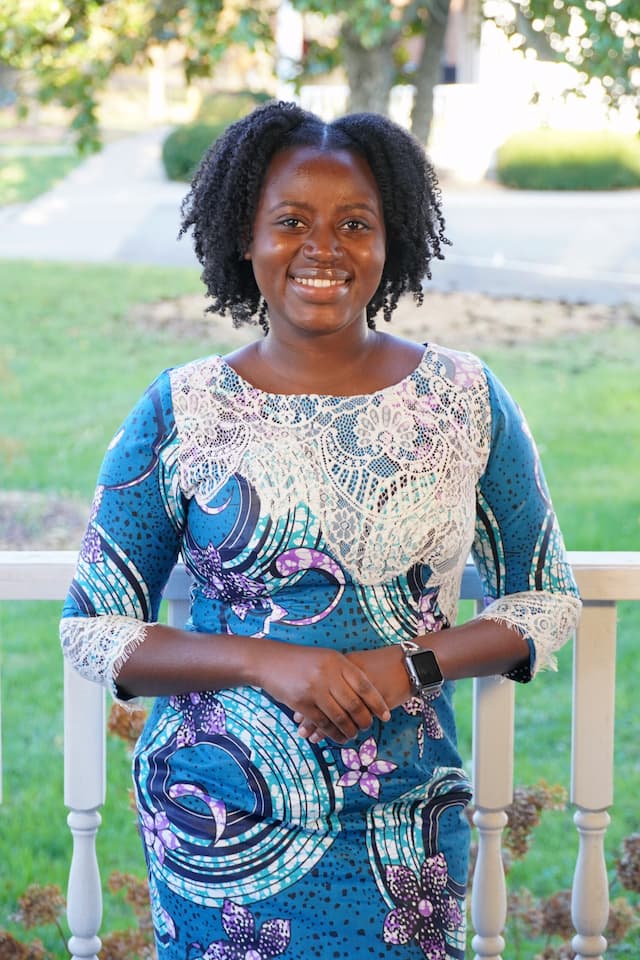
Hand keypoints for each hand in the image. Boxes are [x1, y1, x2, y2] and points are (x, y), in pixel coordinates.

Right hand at [257, 642, 390, 743]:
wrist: (271, 661)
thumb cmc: (303, 660)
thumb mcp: (327, 657)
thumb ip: (346, 672)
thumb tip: (366, 694)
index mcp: (338, 661)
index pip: (365, 686)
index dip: (377, 703)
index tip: (386, 716)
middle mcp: (328, 675)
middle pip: (354, 704)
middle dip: (365, 720)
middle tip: (368, 727)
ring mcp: (314, 689)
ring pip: (340, 717)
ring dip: (350, 730)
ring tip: (354, 734)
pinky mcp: (301, 703)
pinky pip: (322, 723)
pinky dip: (333, 733)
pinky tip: (338, 737)